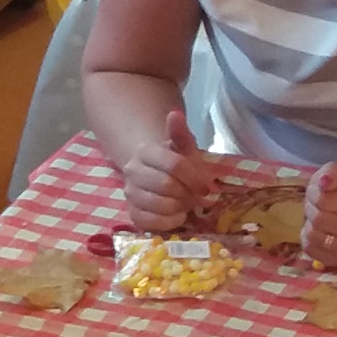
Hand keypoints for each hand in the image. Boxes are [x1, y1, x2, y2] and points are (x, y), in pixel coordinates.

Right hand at [115, 104, 244, 231]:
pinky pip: (151, 223)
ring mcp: (130, 193)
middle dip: (187, 193)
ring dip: (180, 207)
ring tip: (186, 203)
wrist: (159, 175)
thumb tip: (175, 113)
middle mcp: (132, 171)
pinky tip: (177, 214)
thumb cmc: (177, 162)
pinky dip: (169, 221)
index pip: (173, 165)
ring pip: (159, 205)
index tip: (206, 186)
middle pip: (167, 186)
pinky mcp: (132, 213)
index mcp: (146, 151)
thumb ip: (180, 133)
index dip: (194, 178)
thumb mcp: (184, 147)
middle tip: (195, 195)